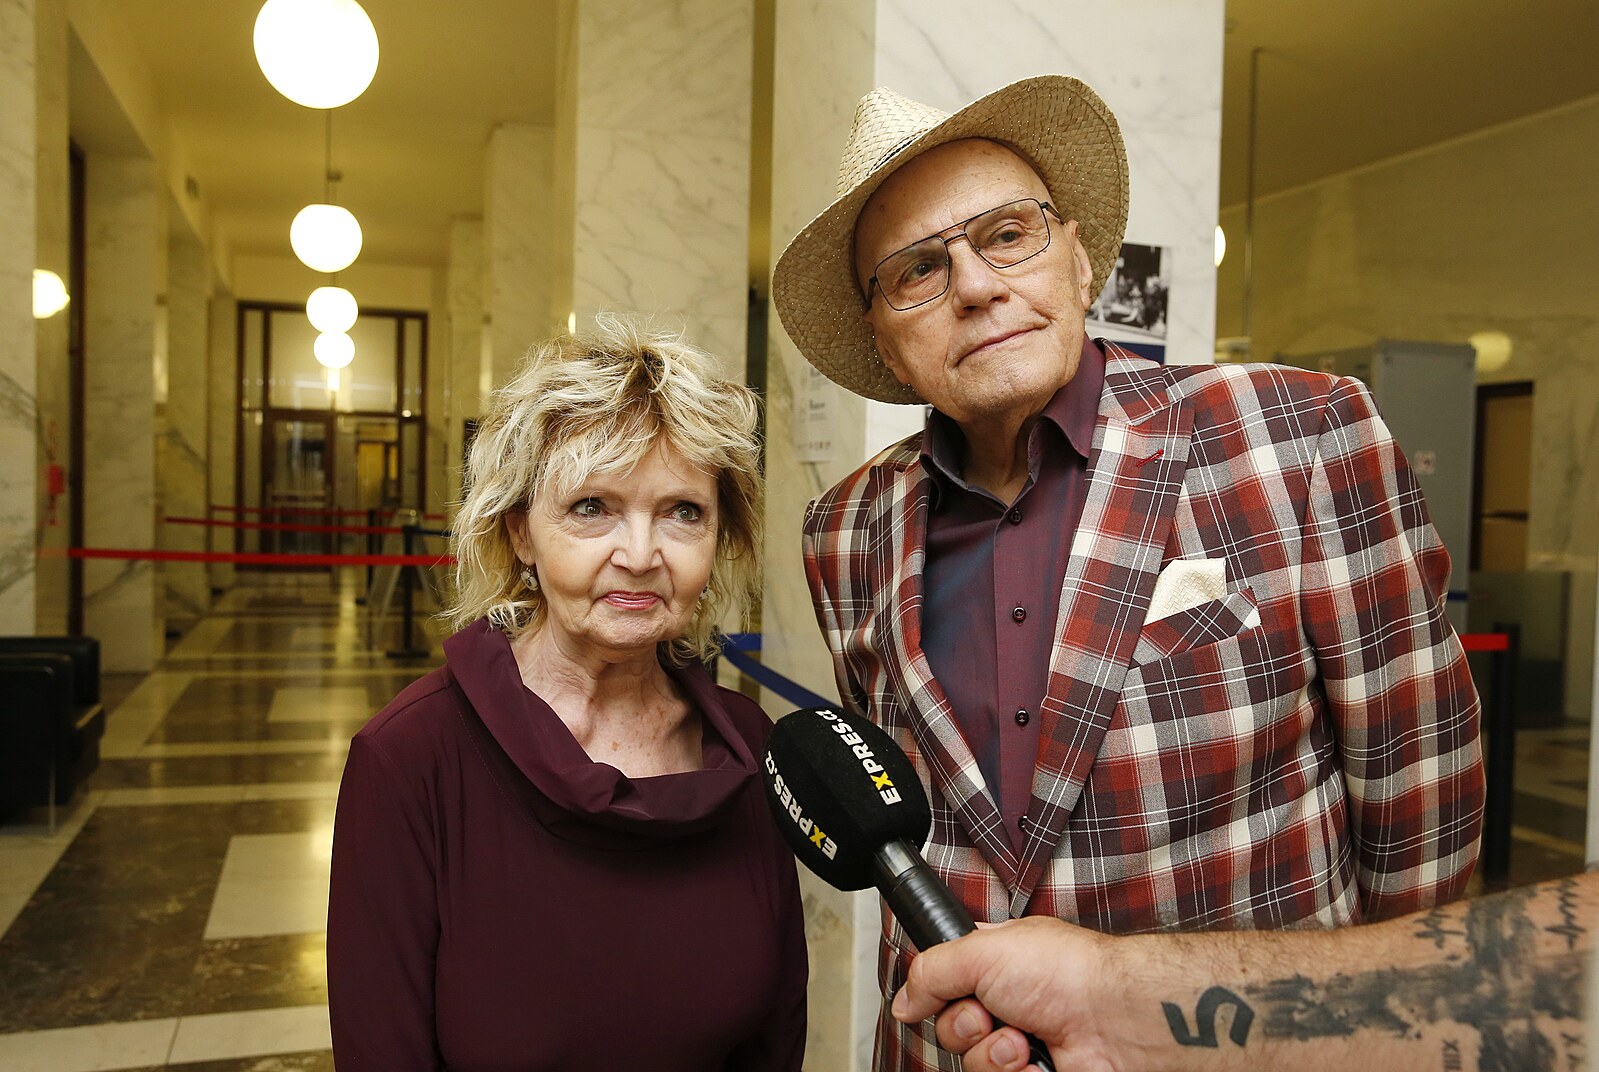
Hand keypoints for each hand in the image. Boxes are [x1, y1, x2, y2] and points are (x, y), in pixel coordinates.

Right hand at [890, 916, 1129, 1071]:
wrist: (1114, 1020)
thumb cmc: (1067, 972)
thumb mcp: (981, 951)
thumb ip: (931, 972)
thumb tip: (904, 1002)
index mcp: (995, 963)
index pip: (945, 982)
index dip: (937, 992)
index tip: (937, 993)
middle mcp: (1007, 1002)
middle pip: (951, 1029)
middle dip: (964, 1026)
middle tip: (989, 1014)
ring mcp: (1022, 1042)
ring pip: (973, 1064)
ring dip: (992, 1055)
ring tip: (1022, 1040)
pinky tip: (1039, 1062)